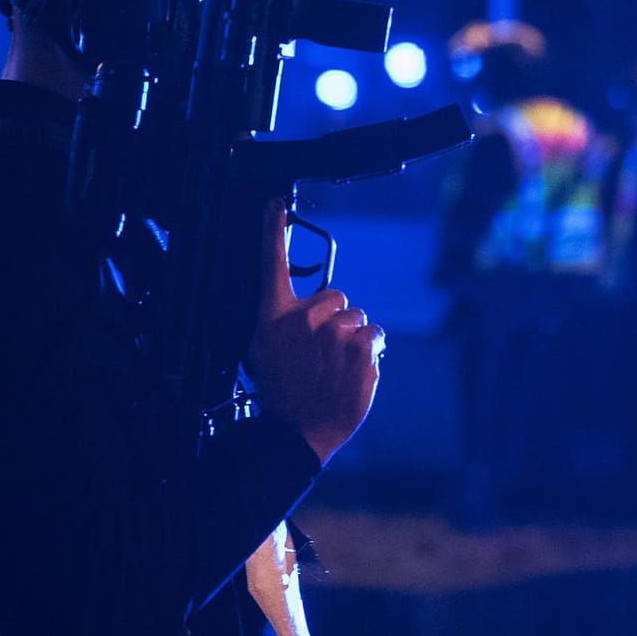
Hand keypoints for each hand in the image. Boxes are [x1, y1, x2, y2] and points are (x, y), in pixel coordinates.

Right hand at [245, 202, 382, 463]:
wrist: (299, 431)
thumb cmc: (281, 393)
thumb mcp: (261, 352)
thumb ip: (279, 322)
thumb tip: (300, 308)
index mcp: (273, 317)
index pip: (272, 264)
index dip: (272, 231)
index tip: (275, 204)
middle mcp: (304, 319)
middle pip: (334, 297)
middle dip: (334, 319)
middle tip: (322, 351)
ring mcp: (335, 333)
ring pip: (358, 319)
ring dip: (353, 337)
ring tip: (337, 366)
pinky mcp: (362, 348)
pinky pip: (375, 336)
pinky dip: (370, 350)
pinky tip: (353, 370)